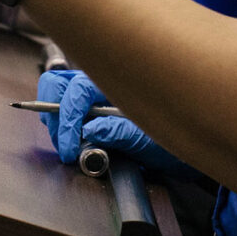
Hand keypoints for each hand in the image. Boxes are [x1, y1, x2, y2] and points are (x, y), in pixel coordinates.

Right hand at [37, 70, 191, 176]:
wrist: (184, 153)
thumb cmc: (173, 144)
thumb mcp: (151, 141)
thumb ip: (121, 133)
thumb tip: (90, 130)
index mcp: (119, 85)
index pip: (78, 90)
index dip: (67, 119)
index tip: (70, 149)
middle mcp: (104, 84)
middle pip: (59, 82)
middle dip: (53, 113)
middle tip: (63, 144)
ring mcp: (97, 95)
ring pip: (59, 92)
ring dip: (56, 118)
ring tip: (69, 145)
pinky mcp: (93, 108)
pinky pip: (66, 105)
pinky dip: (61, 122)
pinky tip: (73, 141)